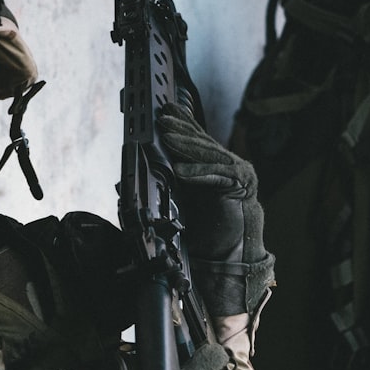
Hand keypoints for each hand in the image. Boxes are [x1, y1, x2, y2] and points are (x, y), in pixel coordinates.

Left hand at [158, 103, 274, 315]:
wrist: (225, 258)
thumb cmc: (202, 233)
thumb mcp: (175, 204)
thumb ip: (162, 188)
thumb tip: (127, 181)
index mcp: (209, 168)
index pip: (194, 141)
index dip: (181, 124)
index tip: (163, 111)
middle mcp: (224, 166)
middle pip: (200, 143)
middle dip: (181, 129)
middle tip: (162, 119)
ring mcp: (236, 174)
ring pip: (209, 155)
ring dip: (187, 146)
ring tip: (168, 137)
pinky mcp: (241, 187)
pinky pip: (219, 176)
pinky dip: (199, 173)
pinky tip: (182, 171)